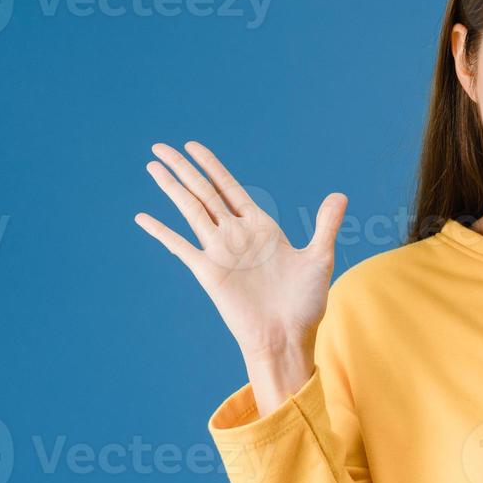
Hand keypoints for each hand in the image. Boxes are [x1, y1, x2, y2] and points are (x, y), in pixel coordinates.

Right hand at [135, 141, 346, 410]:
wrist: (287, 338)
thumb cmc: (304, 304)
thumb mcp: (319, 258)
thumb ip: (326, 225)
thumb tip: (340, 195)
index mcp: (260, 228)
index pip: (229, 188)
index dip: (211, 166)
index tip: (192, 147)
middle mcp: (236, 235)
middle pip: (204, 192)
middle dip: (183, 168)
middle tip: (160, 145)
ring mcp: (219, 252)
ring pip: (190, 210)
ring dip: (171, 188)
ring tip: (152, 165)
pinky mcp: (207, 273)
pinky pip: (180, 247)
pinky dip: (161, 232)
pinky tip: (143, 217)